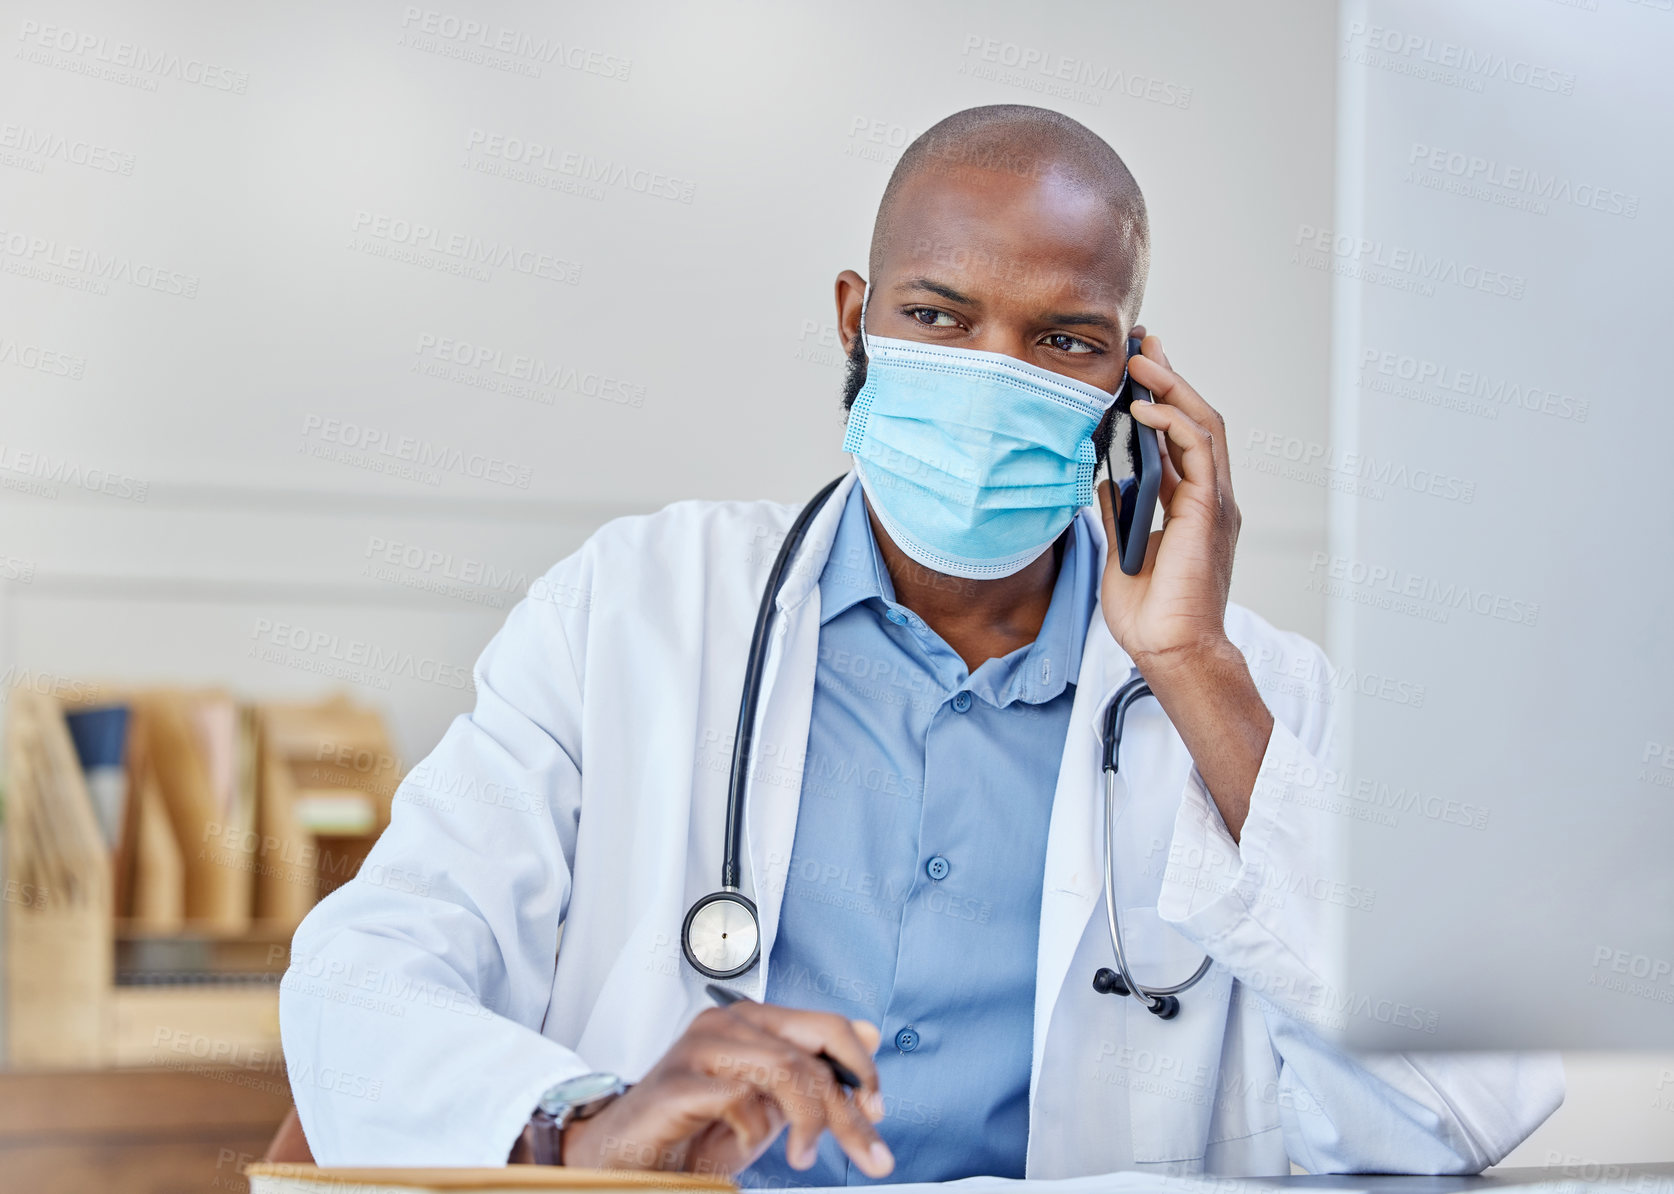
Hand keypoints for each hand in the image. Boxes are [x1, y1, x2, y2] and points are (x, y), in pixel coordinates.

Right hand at [559, 1002, 893, 1177]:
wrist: (626, 1155)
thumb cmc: (693, 1129)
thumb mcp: (769, 1104)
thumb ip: (813, 1072)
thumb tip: (869, 1035)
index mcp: (753, 1021)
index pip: (827, 1027)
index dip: (862, 1068)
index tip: (877, 1111)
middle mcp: (728, 1024)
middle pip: (812, 1051)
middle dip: (847, 1106)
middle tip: (868, 1152)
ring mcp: (701, 1048)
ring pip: (785, 1070)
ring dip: (809, 1123)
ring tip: (802, 1157)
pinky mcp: (677, 1082)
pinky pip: (740, 1099)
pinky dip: (755, 1132)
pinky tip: (746, 1145)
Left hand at [1097, 330, 1270, 840]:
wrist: (1167, 650)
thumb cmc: (1149, 611)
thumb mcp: (1122, 547)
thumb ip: (1120, 509)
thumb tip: (1103, 476)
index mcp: (1189, 502)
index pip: (1178, 434)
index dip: (1160, 395)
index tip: (1135, 364)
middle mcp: (1207, 496)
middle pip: (1195, 418)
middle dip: (1169, 375)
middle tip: (1142, 342)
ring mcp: (1212, 502)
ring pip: (1202, 425)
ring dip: (1171, 387)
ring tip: (1141, 359)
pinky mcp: (1208, 512)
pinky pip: (1198, 453)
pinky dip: (1173, 423)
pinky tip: (1145, 407)